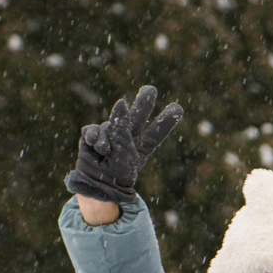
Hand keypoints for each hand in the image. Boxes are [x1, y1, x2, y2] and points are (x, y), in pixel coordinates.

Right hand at [67, 85, 183, 205]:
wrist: (95, 183)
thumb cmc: (116, 173)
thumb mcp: (124, 153)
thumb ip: (123, 128)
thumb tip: (122, 101)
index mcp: (142, 148)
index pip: (156, 132)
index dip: (166, 120)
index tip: (178, 108)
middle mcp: (127, 138)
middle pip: (138, 116)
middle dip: (143, 101)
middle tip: (151, 89)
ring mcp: (110, 134)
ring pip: (111, 124)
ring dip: (107, 139)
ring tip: (106, 153)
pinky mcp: (93, 134)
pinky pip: (94, 129)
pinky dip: (94, 137)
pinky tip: (95, 147)